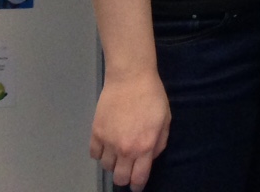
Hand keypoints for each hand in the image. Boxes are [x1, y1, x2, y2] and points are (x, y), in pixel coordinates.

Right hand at [90, 71, 170, 189]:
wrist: (130, 78)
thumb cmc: (152, 96)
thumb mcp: (165, 119)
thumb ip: (159, 143)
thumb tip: (150, 157)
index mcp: (144, 146)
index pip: (139, 177)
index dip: (138, 185)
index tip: (137, 186)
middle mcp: (125, 149)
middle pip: (120, 178)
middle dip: (125, 178)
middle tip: (127, 170)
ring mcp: (108, 142)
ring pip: (106, 167)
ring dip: (113, 163)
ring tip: (118, 153)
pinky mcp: (95, 133)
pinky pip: (94, 154)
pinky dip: (100, 154)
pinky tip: (107, 145)